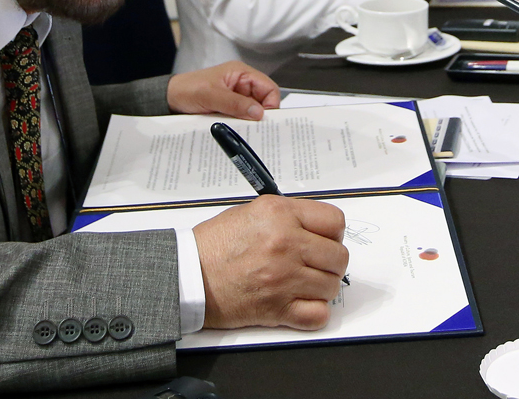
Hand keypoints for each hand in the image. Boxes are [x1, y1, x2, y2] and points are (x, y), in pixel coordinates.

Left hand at [167, 61, 279, 119]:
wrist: (169, 99)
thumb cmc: (187, 89)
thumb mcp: (211, 95)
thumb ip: (235, 103)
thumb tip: (258, 112)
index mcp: (241, 73)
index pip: (268, 87)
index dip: (271, 103)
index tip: (265, 119)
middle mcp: (241, 84)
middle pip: (263, 101)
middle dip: (260, 115)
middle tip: (255, 128)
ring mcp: (236, 98)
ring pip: (253, 113)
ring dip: (248, 121)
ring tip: (241, 129)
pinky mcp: (230, 109)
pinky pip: (242, 119)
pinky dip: (240, 125)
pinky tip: (234, 130)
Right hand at [194, 196, 347, 329]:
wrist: (189, 274)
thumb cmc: (215, 244)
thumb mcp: (252, 212)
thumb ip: (287, 216)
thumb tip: (316, 229)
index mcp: (279, 215)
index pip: (334, 221)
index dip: (332, 232)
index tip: (325, 238)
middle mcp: (286, 244)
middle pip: (338, 256)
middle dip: (329, 260)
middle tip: (313, 262)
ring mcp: (284, 278)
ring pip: (331, 286)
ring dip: (321, 285)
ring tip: (301, 281)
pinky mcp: (278, 309)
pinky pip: (319, 314)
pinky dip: (314, 311)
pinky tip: (300, 301)